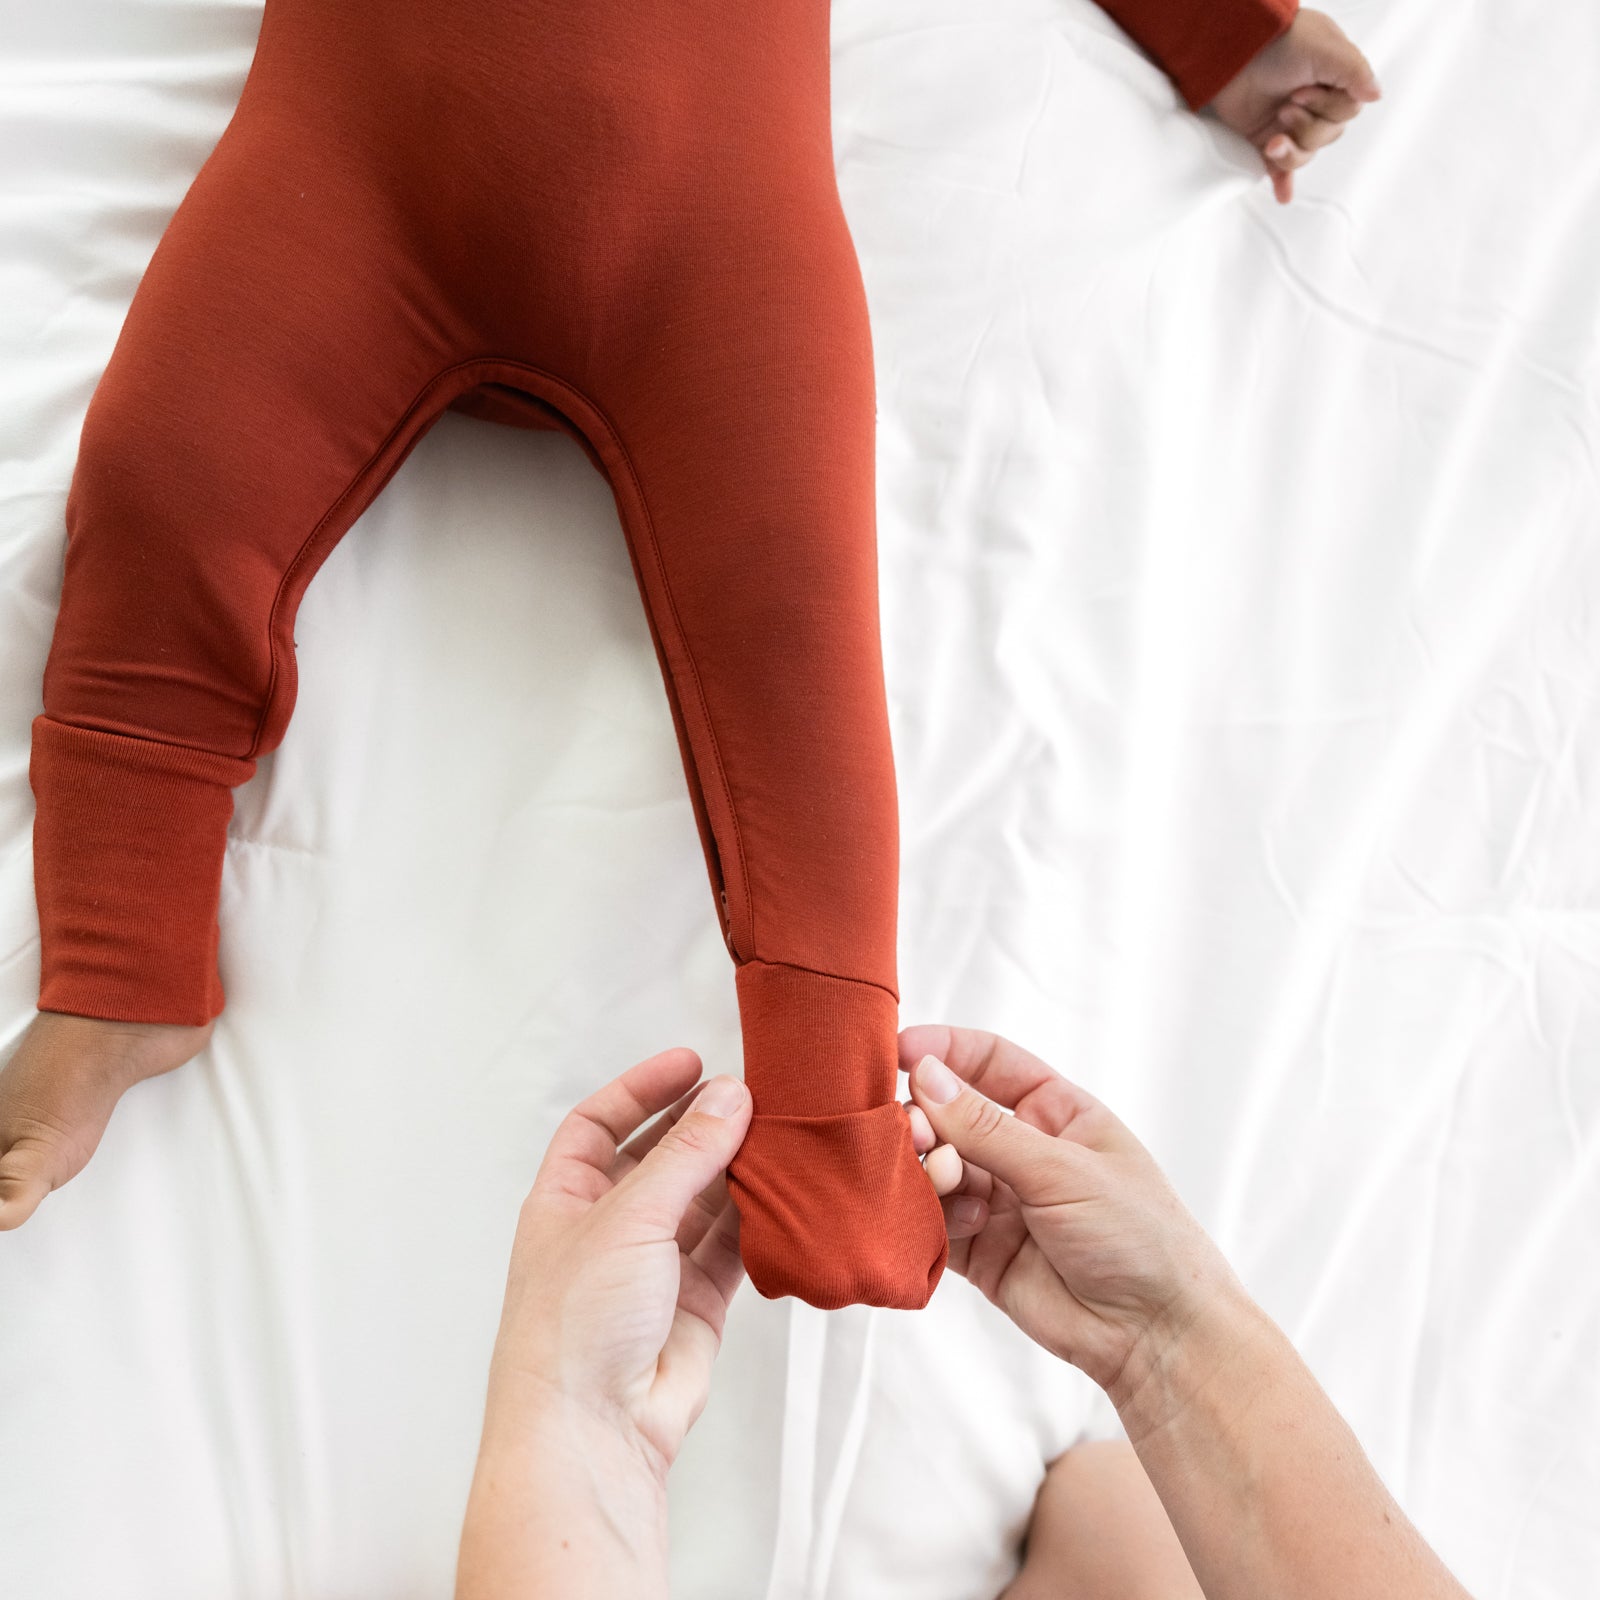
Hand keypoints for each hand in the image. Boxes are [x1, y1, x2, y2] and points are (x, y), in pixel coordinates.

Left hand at [482, 1048, 751, 1482]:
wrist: (590, 1429)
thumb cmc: (574, 1323)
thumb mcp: (628, 1216)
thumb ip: (687, 1154)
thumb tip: (730, 1096)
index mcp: (564, 1201)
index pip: (599, 1124)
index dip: (642, 1090)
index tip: (691, 1063)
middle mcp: (606, 1230)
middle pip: (659, 1159)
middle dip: (700, 1128)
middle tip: (750, 1097)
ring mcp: (651, 1268)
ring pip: (702, 1202)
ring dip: (736, 1172)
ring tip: (777, 1137)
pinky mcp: (694, 1305)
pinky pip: (731, 1248)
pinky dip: (757, 1222)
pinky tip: (783, 1196)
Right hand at [898, 1024, 1241, 1399]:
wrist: (1155, 1334)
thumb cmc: (1138, 1235)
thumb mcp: (1063, 1168)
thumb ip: (987, 1128)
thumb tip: (925, 1076)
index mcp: (1055, 1112)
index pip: (988, 1062)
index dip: (943, 1052)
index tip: (898, 1051)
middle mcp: (1022, 1150)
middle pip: (950, 1114)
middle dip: (927, 1118)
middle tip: (917, 1133)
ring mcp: (999, 1200)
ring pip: (936, 1167)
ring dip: (929, 1169)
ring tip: (945, 1180)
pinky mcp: (979, 1249)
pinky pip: (933, 1221)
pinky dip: (932, 1216)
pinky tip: (964, 1224)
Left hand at [1205, 9, 1381, 204]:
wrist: (1232, 49)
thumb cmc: (1279, 39)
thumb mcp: (1324, 47)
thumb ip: (1353, 71)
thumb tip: (1375, 95)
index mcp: (1333, 79)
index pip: (1347, 112)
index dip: (1326, 108)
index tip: (1301, 91)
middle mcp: (1314, 102)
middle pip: (1327, 136)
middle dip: (1307, 128)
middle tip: (1286, 105)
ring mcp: (1289, 122)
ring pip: (1305, 154)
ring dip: (1291, 153)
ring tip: (1273, 140)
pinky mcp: (1264, 137)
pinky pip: (1278, 168)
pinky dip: (1282, 183)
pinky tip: (1283, 197)